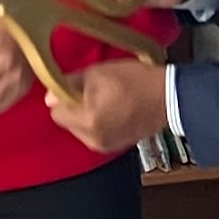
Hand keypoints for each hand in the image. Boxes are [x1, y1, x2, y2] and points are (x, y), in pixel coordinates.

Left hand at [45, 57, 169, 155]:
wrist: (168, 96)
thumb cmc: (135, 81)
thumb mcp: (98, 72)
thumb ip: (69, 84)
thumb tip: (50, 97)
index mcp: (87, 121)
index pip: (56, 113)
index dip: (63, 98)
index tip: (76, 88)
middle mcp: (94, 139)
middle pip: (67, 123)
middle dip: (74, 108)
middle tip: (93, 92)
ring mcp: (106, 145)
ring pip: (82, 129)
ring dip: (87, 116)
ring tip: (107, 100)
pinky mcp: (118, 146)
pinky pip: (97, 134)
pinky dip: (101, 123)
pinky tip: (115, 109)